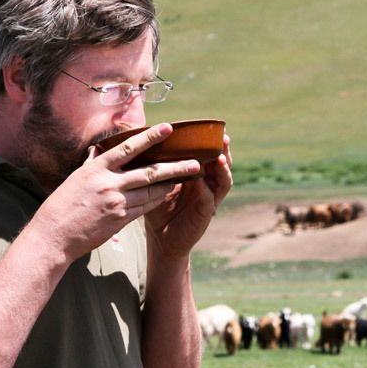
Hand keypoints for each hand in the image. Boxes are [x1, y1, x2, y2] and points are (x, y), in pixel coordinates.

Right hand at [34, 124, 200, 261]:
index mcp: (96, 168)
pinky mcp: (120, 220)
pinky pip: (145, 207)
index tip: (167, 128)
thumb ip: (91, 165)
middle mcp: (109, 183)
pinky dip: (158, 199)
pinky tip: (169, 193)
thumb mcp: (76, 179)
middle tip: (195, 162)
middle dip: (175, 167)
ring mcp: (116, 202)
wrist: (54, 235)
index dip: (149, 137)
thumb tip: (97, 151)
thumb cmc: (61, 205)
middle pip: (149, 172)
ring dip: (171, 184)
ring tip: (189, 176)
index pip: (128, 148)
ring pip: (151, 191)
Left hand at [143, 132, 232, 260]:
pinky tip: (201, 181)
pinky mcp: (205, 214)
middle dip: (224, 151)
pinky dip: (206, 190)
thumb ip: (157, 165)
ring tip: (219, 157)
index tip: (212, 129)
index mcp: (198, 175)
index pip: (209, 155)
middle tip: (223, 138)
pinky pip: (209, 199)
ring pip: (223, 181)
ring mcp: (209, 199)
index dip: (213, 143)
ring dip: (222, 169)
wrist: (160, 237)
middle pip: (222, 165)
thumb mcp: (158, 182)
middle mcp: (207, 185)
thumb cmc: (158, 208)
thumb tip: (142, 140)